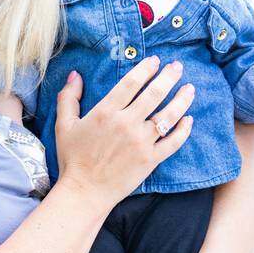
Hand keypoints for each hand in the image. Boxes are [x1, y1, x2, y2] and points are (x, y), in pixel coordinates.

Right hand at [53, 56, 195, 206]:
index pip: (131, 83)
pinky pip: (173, 141)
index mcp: (105, 112)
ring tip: (190, 88)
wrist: (84, 192)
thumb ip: (68, 98)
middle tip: (178, 66)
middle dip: (168, 77)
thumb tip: (75, 75)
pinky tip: (189, 119)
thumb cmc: (72, 158)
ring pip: (168, 115)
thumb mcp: (63, 125)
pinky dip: (183, 130)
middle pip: (154, 94)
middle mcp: (126, 124)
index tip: (155, 60)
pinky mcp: (151, 159)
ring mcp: (141, 142)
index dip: (145, 69)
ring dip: (182, 99)